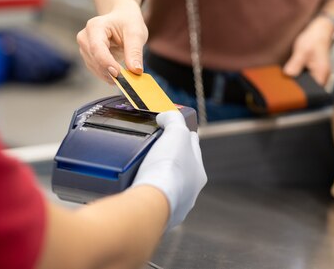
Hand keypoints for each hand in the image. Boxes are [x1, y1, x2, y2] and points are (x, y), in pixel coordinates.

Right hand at [76, 1, 147, 82]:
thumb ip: (135, 51)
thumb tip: (135, 70)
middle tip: (128, 80)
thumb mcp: (136, 33)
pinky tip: (120, 76)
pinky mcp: (89, 57)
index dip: (106, 62)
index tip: (119, 74)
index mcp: (95, 27)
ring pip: (95, 68)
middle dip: (110, 71)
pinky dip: (108, 75)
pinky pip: (97, 70)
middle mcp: (85, 37)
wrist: (122, 18)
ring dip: (110, 75)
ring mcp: (85, 48)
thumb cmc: (129, 22)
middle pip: (94, 60)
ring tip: (127, 77)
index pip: (97, 48)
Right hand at [132, 111, 206, 230]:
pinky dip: (145, 194)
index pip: (192, 147)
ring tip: (142, 168)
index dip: (183, 134)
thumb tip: (166, 116)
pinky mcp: (155, 218)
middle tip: (154, 147)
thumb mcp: (176, 133)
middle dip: (170, 158)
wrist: (151, 203)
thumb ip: (174, 120)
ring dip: (158, 178)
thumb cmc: (168, 168)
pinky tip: (135, 187)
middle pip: (180, 169)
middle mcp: (189, 192)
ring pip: (166, 187)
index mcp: (198, 173)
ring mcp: (173, 207)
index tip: (172, 128)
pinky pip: (150, 202)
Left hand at [283, 16, 333, 85]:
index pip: (312, 91)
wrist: (321, 30)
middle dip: (298, 88)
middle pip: (310, 89)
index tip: (289, 91)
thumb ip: (295, 64)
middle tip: (286, 85)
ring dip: (298, 82)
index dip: (300, 93)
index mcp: (321, 73)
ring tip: (289, 78)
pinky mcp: (316, 71)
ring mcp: (320, 74)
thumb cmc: (314, 38)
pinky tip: (293, 72)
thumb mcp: (302, 50)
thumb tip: (288, 75)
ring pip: (308, 84)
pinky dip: (300, 77)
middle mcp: (323, 76)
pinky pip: (307, 78)